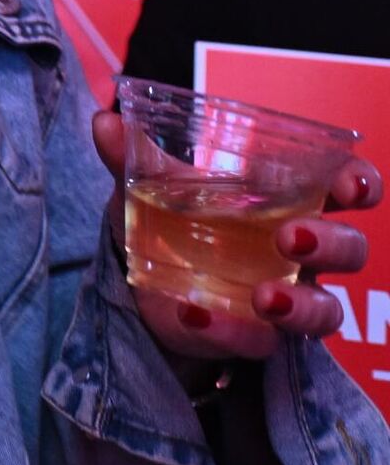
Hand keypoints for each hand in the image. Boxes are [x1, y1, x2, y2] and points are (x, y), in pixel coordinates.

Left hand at [93, 110, 377, 362]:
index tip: (351, 185)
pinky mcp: (254, 337)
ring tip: (263, 297)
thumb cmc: (169, 214)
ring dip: (300, 305)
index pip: (346, 187)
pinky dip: (229, 332)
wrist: (141, 276)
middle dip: (331, 243)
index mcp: (288, 197)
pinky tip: (195, 315)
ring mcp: (286, 298)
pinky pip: (259, 343)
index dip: (359, 184)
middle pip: (350, 249)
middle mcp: (300, 250)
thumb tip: (105, 120)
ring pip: (326, 310)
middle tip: (291, 237)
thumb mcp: (149, 181)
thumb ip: (131, 153)